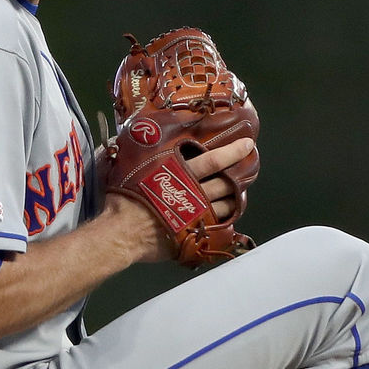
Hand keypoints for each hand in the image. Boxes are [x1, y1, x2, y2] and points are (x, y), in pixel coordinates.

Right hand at [102, 136, 256, 262]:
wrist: (121, 232)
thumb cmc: (121, 196)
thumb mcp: (120, 164)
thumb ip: (127, 149)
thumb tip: (126, 134)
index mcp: (179, 172)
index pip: (213, 160)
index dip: (232, 152)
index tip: (248, 145)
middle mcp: (193, 193)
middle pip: (225, 183)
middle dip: (239, 176)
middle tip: (248, 169)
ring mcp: (196, 215)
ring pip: (225, 205)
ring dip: (233, 198)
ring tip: (237, 193)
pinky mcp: (193, 234)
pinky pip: (217, 226)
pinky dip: (223, 219)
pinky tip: (225, 215)